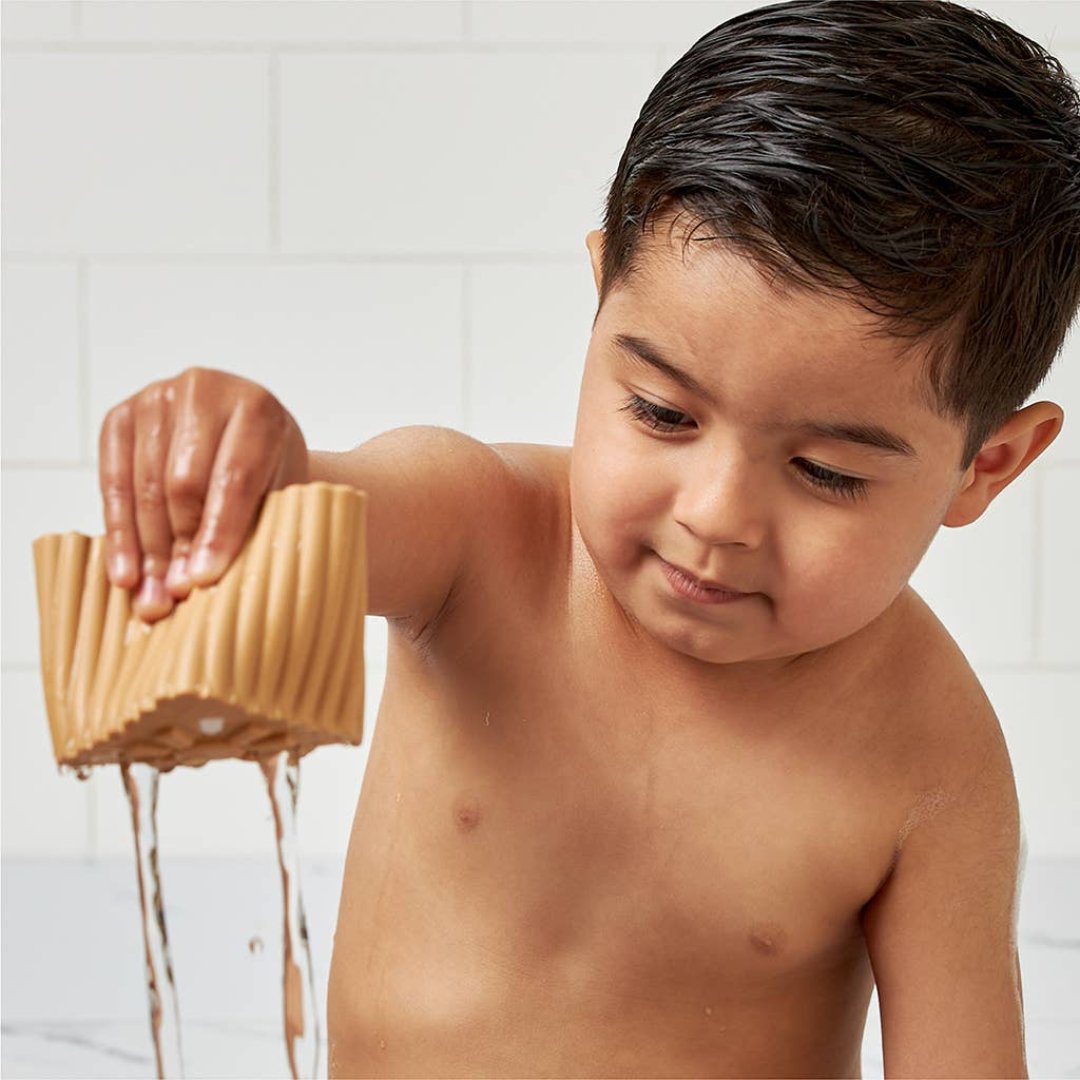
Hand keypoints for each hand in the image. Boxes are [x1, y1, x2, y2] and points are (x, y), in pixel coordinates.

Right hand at [98, 366, 309, 622]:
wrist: (246, 439)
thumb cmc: (271, 474)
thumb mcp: (281, 495)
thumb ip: (256, 529)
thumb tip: (211, 586)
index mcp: (258, 409)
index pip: (234, 477)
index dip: (219, 531)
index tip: (205, 579)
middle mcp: (204, 391)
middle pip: (182, 483)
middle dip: (180, 546)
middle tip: (179, 595)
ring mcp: (157, 398)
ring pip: (144, 486)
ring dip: (148, 550)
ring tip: (155, 601)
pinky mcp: (120, 416)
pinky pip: (112, 482)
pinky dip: (120, 534)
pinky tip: (127, 576)